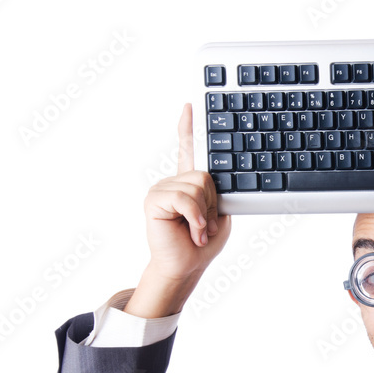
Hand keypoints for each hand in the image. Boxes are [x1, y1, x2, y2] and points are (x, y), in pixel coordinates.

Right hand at [124, 104, 230, 317]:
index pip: (187, 150)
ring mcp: (162, 189)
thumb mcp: (219, 214)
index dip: (187, 128)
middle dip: (213, 204)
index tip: (188, 107)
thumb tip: (212, 179)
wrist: (187, 265)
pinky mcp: (154, 200)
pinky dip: (195, 218)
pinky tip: (192, 231)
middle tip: (206, 224)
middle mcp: (173, 182)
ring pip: (197, 186)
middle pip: (204, 175)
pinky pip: (184, 198)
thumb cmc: (202, 242)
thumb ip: (218, 193)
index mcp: (189, 183)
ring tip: (198, 230)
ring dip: (205, 214)